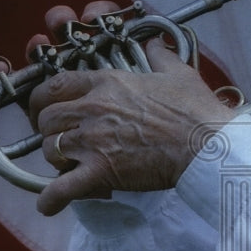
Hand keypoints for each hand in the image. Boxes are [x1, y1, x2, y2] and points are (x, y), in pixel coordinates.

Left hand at [29, 36, 236, 215]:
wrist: (207, 144)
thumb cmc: (195, 110)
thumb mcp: (178, 73)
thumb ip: (161, 57)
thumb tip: (156, 45)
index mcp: (108, 83)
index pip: (56, 84)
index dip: (43, 98)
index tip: (45, 106)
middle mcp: (93, 108)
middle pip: (46, 118)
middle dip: (48, 130)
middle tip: (60, 138)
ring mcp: (93, 141)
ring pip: (49, 150)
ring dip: (56, 160)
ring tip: (70, 165)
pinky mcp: (100, 171)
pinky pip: (61, 188)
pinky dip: (51, 199)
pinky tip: (50, 205)